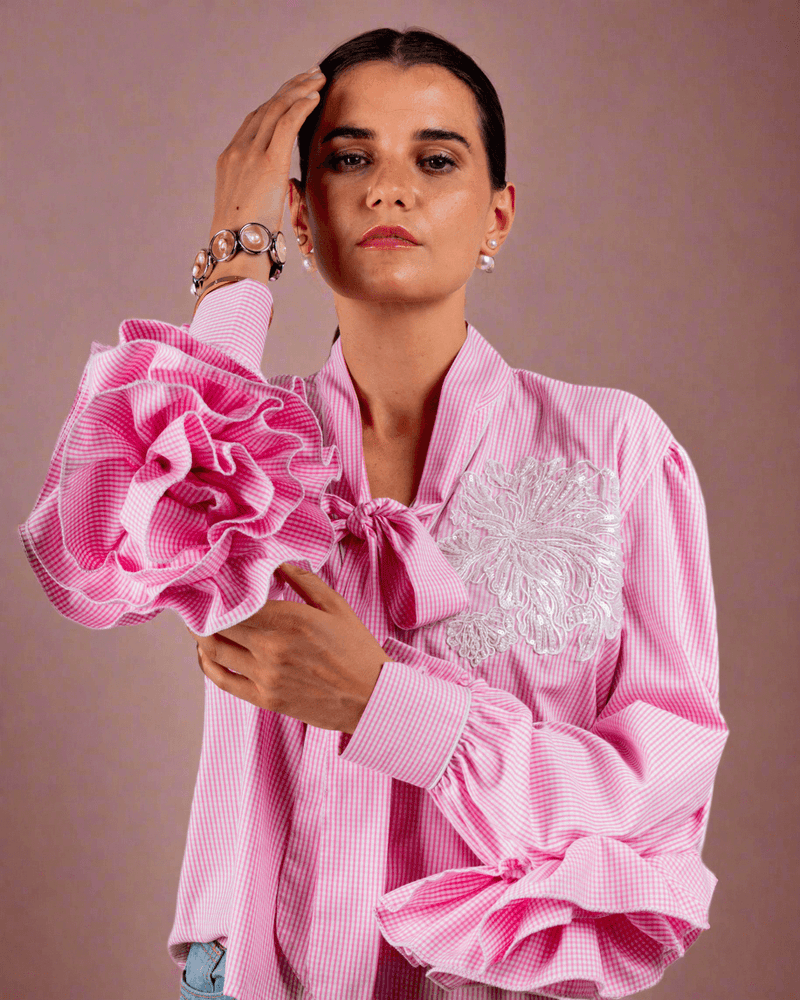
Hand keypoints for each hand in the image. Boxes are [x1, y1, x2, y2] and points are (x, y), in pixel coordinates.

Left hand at [188, 563, 388, 733]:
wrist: (371, 698)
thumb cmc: (357, 650)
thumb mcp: (336, 606)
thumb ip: (303, 580)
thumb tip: (276, 562)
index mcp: (290, 620)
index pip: (237, 601)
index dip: (219, 589)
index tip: (212, 580)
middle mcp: (272, 648)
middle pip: (219, 624)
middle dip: (204, 609)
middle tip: (199, 598)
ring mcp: (265, 676)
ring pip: (215, 651)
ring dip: (201, 634)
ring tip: (199, 621)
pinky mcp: (264, 698)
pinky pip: (223, 680)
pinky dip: (207, 664)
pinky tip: (206, 652)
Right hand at [210, 66, 325, 239]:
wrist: (235, 249)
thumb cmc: (246, 240)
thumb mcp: (252, 209)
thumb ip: (263, 193)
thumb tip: (280, 193)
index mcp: (230, 161)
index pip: (255, 123)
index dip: (276, 104)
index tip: (293, 95)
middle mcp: (236, 151)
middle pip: (265, 109)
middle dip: (289, 90)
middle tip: (310, 76)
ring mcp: (248, 154)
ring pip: (275, 110)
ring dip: (299, 91)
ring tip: (318, 79)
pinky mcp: (265, 162)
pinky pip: (284, 123)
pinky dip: (300, 107)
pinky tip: (315, 97)